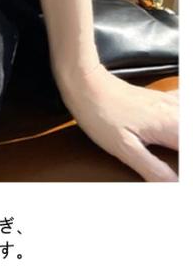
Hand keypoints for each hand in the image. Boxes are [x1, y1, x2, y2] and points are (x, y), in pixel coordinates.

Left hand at [57, 63, 178, 180]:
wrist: (85, 82)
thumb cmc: (100, 114)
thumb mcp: (124, 149)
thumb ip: (153, 169)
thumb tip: (175, 186)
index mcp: (170, 125)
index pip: (190, 152)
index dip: (185, 168)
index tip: (175, 177)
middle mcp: (174, 111)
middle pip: (190, 133)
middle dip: (184, 156)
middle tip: (174, 167)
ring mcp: (168, 101)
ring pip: (187, 119)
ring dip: (184, 139)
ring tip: (174, 154)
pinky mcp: (160, 98)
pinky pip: (183, 105)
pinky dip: (183, 117)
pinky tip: (178, 125)